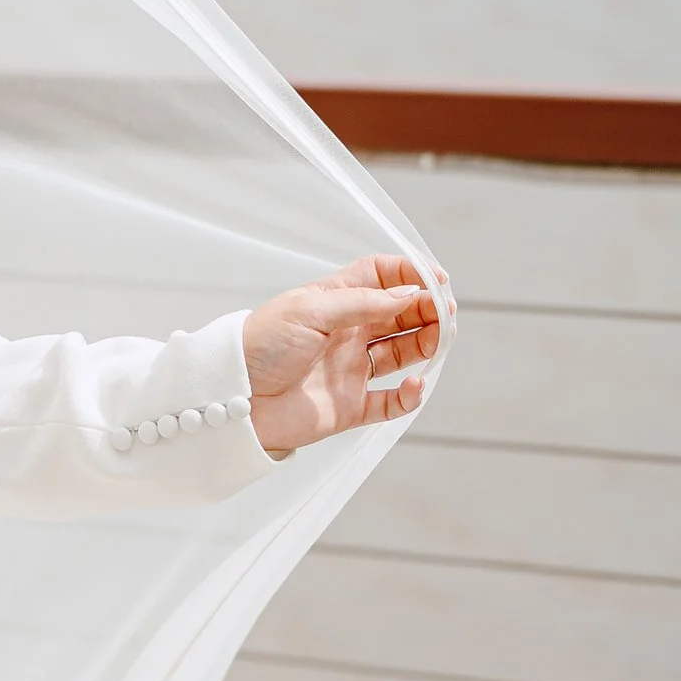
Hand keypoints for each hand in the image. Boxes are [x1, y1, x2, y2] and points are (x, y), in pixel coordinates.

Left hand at [242, 253, 445, 458]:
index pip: (379, 277)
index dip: (409, 274)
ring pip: (403, 353)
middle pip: (399, 314)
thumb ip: (362, 303)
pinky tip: (416, 383)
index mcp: (333, 302)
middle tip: (445, 312)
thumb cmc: (261, 345)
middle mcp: (346, 333)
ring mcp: (350, 369)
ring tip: (440, 339)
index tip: (436, 278)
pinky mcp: (351, 406)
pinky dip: (410, 395)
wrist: (234, 399)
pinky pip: (392, 402)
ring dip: (426, 344)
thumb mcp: (310, 310)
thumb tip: (410, 293)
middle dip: (426, 309)